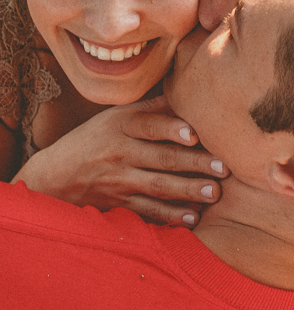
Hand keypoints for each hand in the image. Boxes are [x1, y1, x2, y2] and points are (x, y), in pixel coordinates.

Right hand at [16, 96, 228, 225]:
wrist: (54, 177)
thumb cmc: (95, 141)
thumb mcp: (114, 119)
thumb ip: (150, 109)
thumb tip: (185, 91)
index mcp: (119, 126)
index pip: (147, 125)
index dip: (171, 129)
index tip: (194, 134)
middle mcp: (119, 152)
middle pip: (161, 158)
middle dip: (194, 163)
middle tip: (223, 168)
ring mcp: (119, 181)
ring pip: (158, 186)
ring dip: (188, 190)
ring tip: (215, 193)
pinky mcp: (119, 204)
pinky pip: (148, 211)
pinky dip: (170, 216)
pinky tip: (192, 217)